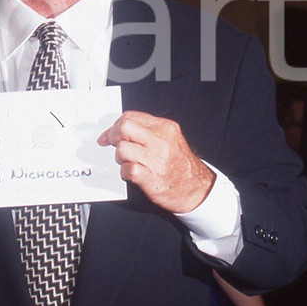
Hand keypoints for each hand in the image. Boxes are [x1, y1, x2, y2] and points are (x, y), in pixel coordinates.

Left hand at [97, 110, 213, 213]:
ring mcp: (156, 160)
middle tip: (112, 145)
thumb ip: (150, 131)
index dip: (115, 125)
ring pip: (122, 149)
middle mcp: (161, 141)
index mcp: (165, 128)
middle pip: (124, 128)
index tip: (109, 134)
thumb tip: (123, 129)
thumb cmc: (181, 166)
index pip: (131, 116)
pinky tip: (130, 174)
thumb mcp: (171, 139)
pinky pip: (128, 169)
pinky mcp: (151, 178)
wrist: (197, 189)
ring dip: (119, 157)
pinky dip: (124, 172)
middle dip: (113, 136)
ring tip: (127, 162)